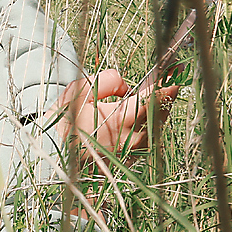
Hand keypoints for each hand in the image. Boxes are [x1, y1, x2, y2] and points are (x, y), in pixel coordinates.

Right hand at [59, 68, 179, 155]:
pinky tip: (150, 109)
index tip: (177, 69)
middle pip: (160, 111)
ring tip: (163, 88)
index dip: (167, 83)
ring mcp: (133, 151)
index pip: (153, 100)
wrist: (54, 162)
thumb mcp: (77, 93)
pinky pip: (149, 136)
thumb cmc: (63, 126)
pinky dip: (152, 120)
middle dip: (168, 92)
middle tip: (175, 74)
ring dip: (161, 106)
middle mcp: (131, 139)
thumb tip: (125, 85)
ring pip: (156, 125)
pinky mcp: (131, 159)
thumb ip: (105, 82)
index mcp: (118, 121)